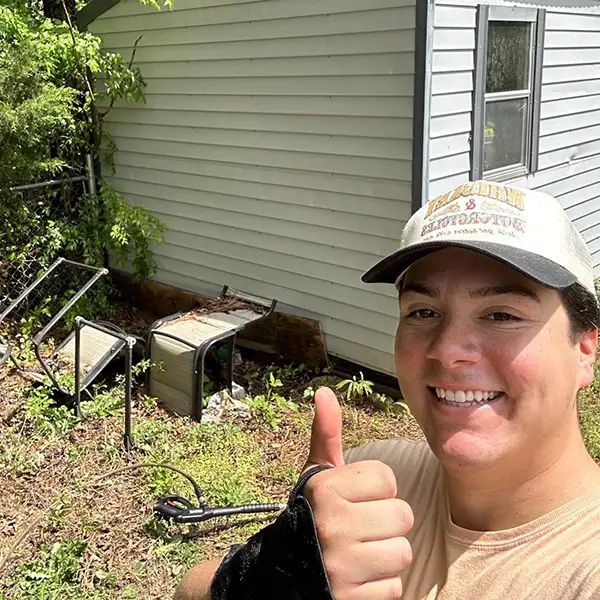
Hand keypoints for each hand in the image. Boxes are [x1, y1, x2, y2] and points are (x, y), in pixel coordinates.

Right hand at [302, 388, 413, 599]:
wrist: (281, 573)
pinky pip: (394, 588)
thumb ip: (326, 432)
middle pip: (402, 516)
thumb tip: (324, 391)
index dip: (376, 490)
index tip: (355, 499)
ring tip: (360, 553)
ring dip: (385, 556)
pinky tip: (358, 578)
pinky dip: (380, 586)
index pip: (387, 479)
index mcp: (326, 489)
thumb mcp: (315, 474)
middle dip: (385, 523)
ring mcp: (341, 566)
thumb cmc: (309, 514)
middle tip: (360, 528)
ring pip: (402, 554)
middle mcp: (332, 525)